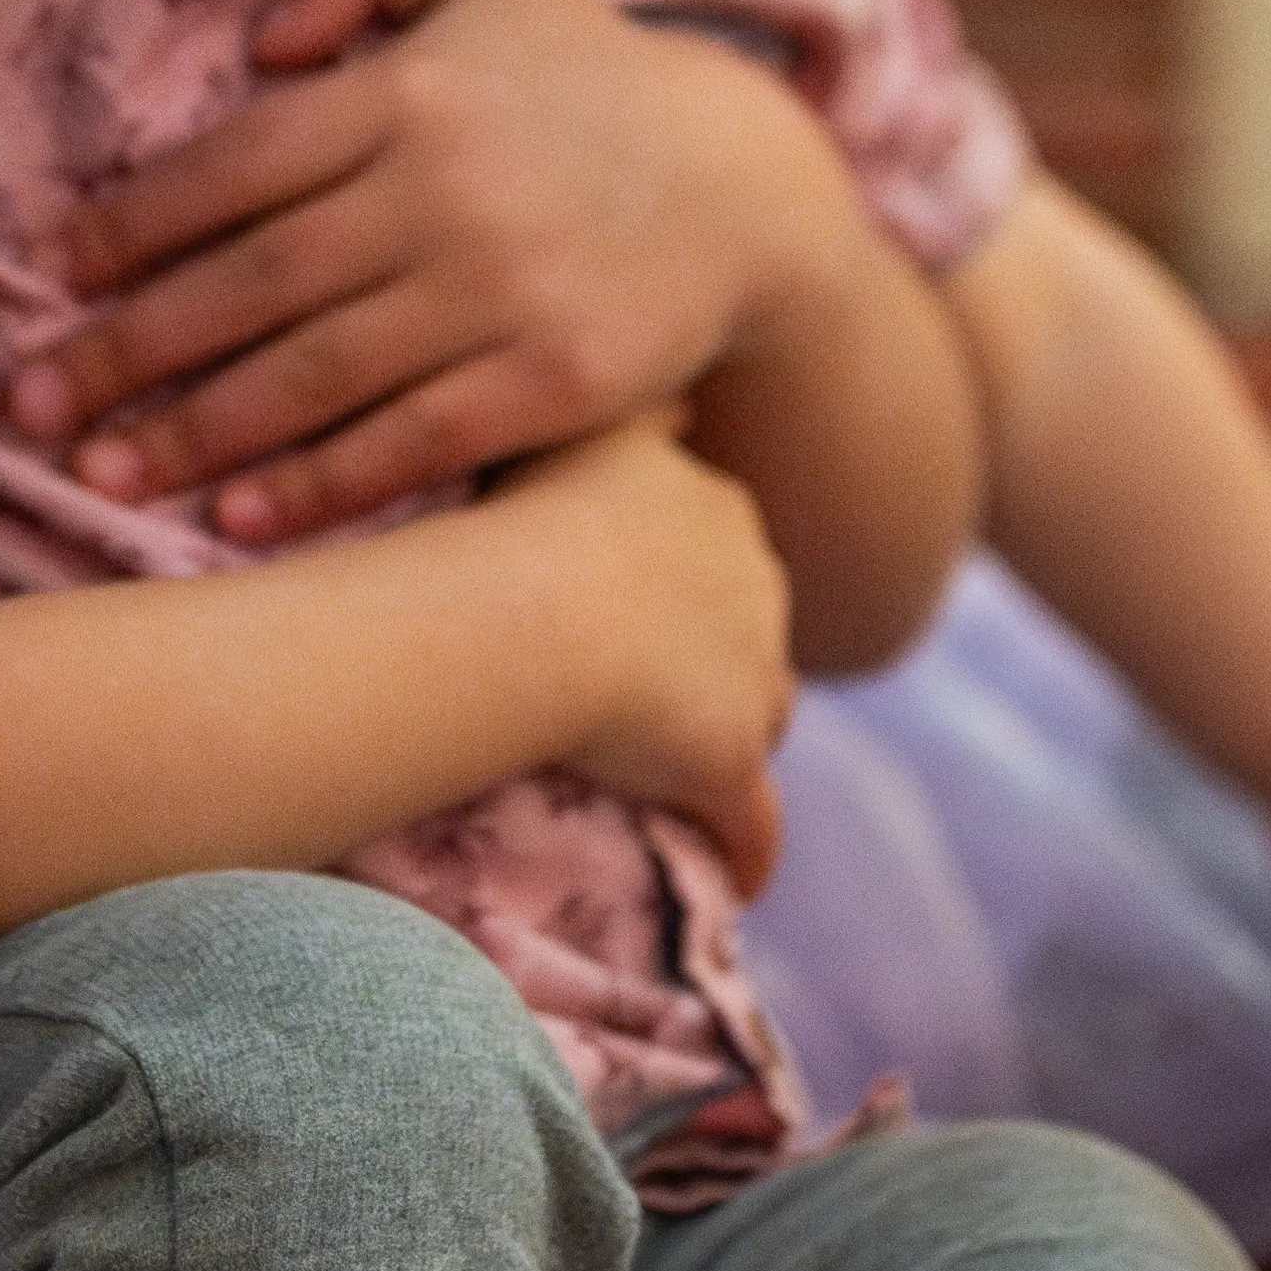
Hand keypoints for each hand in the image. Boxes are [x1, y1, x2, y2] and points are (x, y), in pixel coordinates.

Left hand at [14, 0, 858, 541]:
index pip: (234, 166)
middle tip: (29, 404)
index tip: (59, 279)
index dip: (133, 227)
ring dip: (192, 436)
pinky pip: (411, 443)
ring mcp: (502, 293)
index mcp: (407, 92)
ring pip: (313, 376)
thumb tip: (256, 43)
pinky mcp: (554, 383)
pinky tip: (235, 522)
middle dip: (124, 353)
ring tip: (99, 475)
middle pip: (250, 284)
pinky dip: (318, 488)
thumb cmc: (574, 71)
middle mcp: (444, 190)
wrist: (746, 186)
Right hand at [493, 415, 793, 890]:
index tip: (628, 599)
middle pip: (748, 631)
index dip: (675, 578)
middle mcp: (752, 582)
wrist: (525, 606)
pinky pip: (751, 824)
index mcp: (710, 505)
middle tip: (638, 687)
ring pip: (759, 716)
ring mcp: (750, 675)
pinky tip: (733, 877)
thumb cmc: (511, 508)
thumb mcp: (564, 421)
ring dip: (724, 743)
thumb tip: (664, 393)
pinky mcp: (729, 760)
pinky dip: (742, 850)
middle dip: (712, 659)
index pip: (713, 547)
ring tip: (671, 778)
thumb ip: (618, 411)